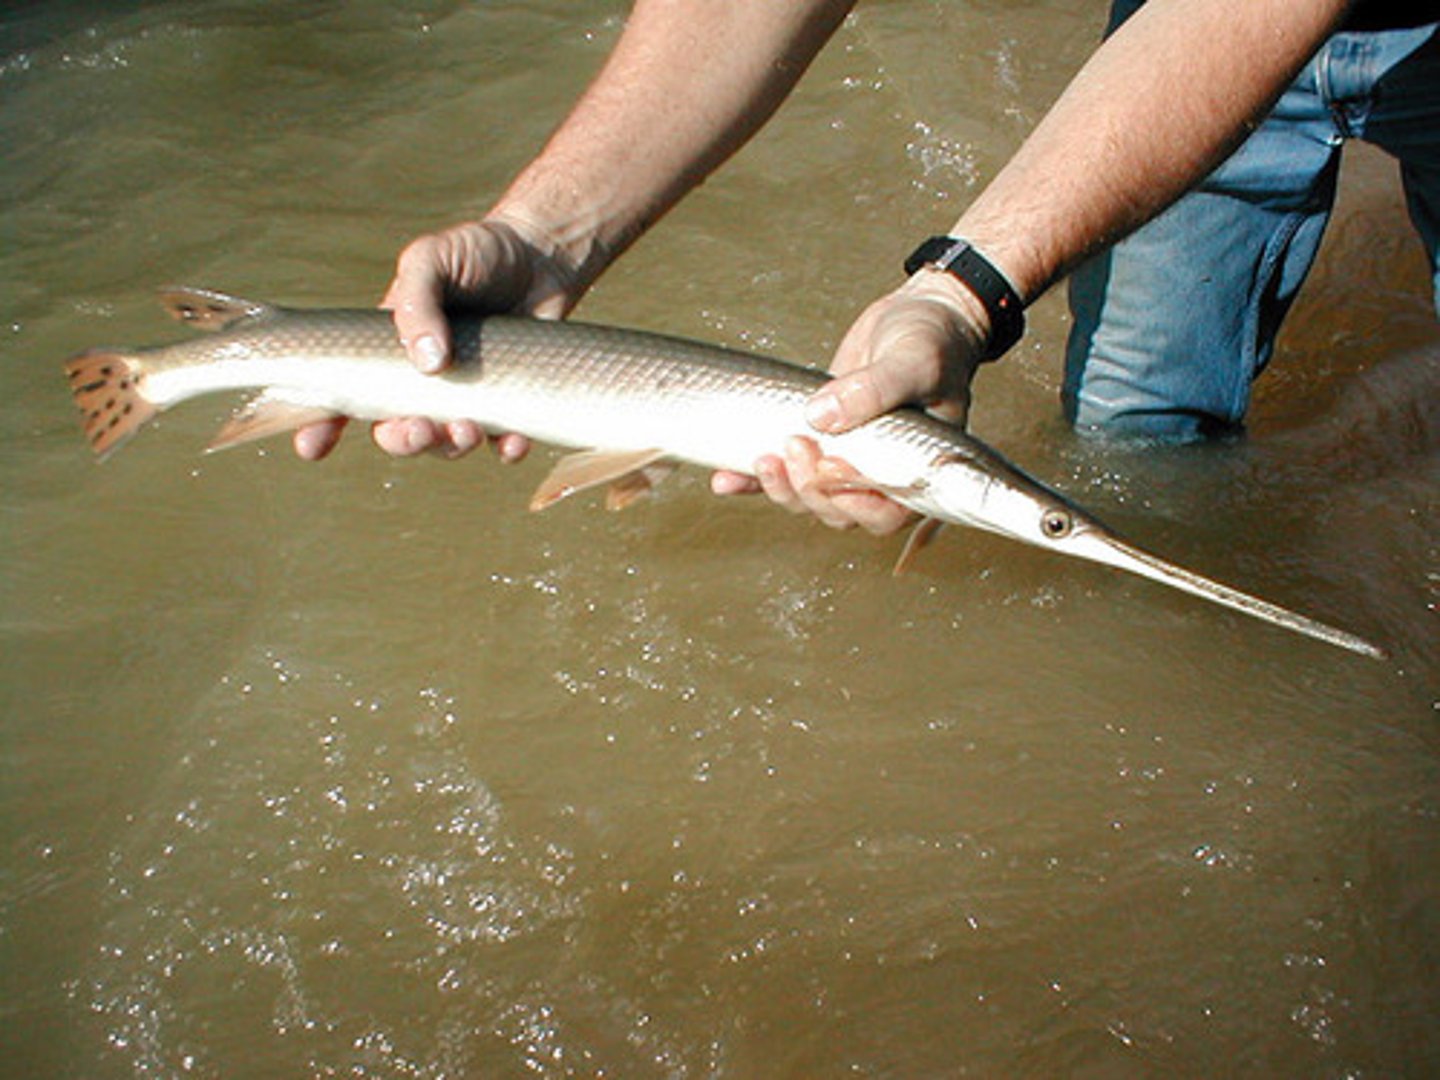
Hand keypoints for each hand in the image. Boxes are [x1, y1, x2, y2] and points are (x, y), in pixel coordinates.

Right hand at [293, 218, 579, 460]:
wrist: (541, 256)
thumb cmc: (476, 253)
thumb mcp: (431, 259)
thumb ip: (417, 302)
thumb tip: (426, 364)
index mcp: (388, 350)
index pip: (343, 394)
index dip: (321, 425)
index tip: (311, 447)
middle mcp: (423, 381)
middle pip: (396, 429)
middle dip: (402, 440)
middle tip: (418, 430)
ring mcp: (467, 395)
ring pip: (447, 444)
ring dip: (451, 447)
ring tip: (467, 429)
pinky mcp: (511, 403)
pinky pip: (503, 443)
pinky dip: (506, 449)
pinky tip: (513, 442)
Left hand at [711, 271, 989, 533]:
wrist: (918, 316)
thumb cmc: (934, 343)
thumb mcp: (913, 361)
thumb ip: (877, 390)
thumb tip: (823, 416)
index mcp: (916, 470)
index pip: (886, 513)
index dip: (854, 506)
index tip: (831, 471)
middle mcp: (880, 475)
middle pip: (838, 511)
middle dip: (810, 488)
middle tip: (796, 444)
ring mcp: (845, 461)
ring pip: (808, 498)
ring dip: (781, 487)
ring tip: (761, 458)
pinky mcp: (817, 441)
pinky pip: (783, 471)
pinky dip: (752, 481)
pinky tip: (725, 480)